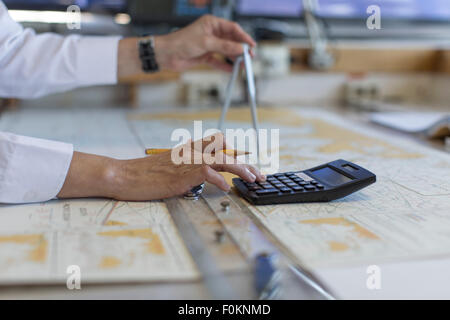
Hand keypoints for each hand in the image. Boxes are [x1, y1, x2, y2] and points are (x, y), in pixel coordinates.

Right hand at [57, 133, 264, 200]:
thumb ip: (188, 168)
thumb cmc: (145, 174)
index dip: (234, 150)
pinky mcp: (182, 174)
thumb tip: (204, 177)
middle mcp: (191, 152)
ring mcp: (187, 162)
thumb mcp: (170, 167)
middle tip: (259, 175)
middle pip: (225, 152)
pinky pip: (207, 173)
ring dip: (241, 169)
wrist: (125, 175)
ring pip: (222, 159)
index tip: (247, 162)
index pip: (217, 141)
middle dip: (245, 163)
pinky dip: (219, 180)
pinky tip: (226, 188)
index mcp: (188, 149)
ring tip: (253, 179)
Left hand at [154, 15, 255, 71]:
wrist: (166, 54)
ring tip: (242, 65)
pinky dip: (224, 66)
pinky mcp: (205, 56)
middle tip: (250, 57)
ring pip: (226, 51)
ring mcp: (209, 45)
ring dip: (234, 58)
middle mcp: (212, 33)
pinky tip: (231, 70)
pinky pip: (218, 61)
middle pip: (231, 40)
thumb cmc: (181, 42)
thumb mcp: (206, 43)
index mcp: (212, 23)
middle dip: (241, 49)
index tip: (251, 46)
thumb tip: (240, 49)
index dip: (243, 37)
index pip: (232, 29)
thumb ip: (224, 46)